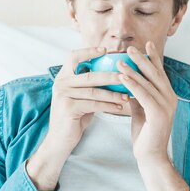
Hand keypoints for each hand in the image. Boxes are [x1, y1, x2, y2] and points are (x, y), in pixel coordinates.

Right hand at [27, 47, 126, 190]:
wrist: (60, 140)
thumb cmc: (75, 117)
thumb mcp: (81, 97)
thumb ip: (91, 85)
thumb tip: (116, 72)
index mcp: (63, 77)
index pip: (73, 57)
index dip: (89, 51)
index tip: (106, 50)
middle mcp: (61, 83)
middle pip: (90, 75)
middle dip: (111, 75)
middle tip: (128, 75)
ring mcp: (63, 95)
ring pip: (95, 91)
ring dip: (114, 93)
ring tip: (129, 95)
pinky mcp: (68, 108)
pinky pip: (94, 104)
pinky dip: (109, 105)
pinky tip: (121, 107)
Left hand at [118, 41, 177, 164]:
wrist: (151, 157)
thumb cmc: (145, 135)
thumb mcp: (141, 110)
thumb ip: (138, 96)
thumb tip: (129, 83)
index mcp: (168, 96)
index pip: (160, 73)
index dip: (154, 58)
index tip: (146, 44)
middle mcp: (170, 98)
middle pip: (155, 73)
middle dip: (143, 59)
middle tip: (130, 47)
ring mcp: (166, 106)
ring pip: (148, 83)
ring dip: (133, 70)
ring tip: (120, 59)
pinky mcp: (159, 114)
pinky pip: (143, 95)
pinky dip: (132, 84)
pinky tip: (122, 76)